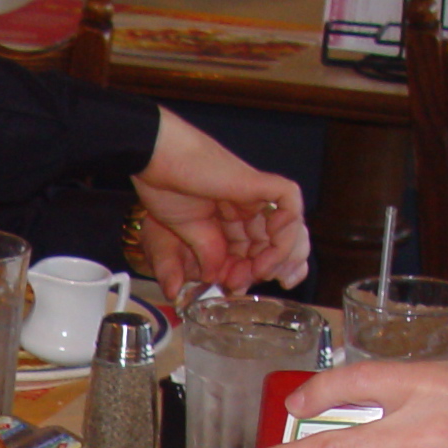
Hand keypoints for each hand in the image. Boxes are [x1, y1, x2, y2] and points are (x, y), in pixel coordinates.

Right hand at [133, 111, 309, 295]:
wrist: (158, 161)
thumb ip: (206, 253)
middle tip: (248, 281)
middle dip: (266, 266)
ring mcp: (254, 193)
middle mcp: (245, 205)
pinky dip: (289, 225)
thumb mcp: (187, 233)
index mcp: (228, 217)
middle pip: (273, 240)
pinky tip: (272, 243)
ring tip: (260, 269)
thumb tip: (215, 276)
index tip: (235, 286)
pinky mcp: (257, 182)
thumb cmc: (165, 188)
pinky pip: (289, 201)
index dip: (249, 271)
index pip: (252, 249)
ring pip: (288, 225)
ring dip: (279, 253)